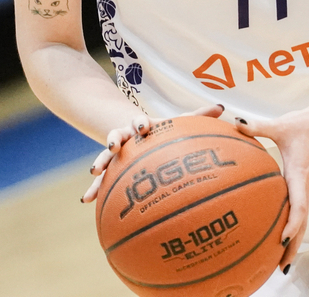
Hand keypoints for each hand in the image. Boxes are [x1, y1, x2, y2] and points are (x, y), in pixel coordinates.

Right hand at [82, 103, 224, 202]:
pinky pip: (100, 180)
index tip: (143, 127)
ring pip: (104, 156)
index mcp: (141, 126)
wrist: (138, 131)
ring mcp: (115, 152)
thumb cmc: (162, 131)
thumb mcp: (177, 123)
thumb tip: (222, 108)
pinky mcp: (110, 168)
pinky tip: (86, 201)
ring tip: (94, 172)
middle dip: (114, 139)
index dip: (141, 124)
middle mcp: (125, 137)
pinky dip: (94, 189)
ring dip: (99, 162)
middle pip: (117, 135)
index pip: (140, 122)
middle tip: (113, 145)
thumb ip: (198, 116)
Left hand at [236, 100, 308, 269]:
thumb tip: (236, 123)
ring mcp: (306, 187)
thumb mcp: (279, 124)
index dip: (292, 223)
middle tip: (280, 266)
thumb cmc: (301, 124)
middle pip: (302, 222)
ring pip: (302, 220)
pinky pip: (299, 212)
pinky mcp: (304, 186)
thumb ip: (257, 126)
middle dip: (293, 245)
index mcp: (300, 173)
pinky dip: (293, 229)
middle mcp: (305, 184)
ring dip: (295, 242)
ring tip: (281, 264)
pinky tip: (280, 240)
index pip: (299, 204)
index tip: (283, 240)